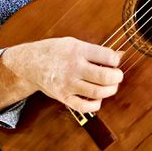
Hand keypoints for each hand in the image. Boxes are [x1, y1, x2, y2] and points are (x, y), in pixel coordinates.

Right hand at [7, 37, 123, 114]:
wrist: (31, 64)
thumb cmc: (54, 52)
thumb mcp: (74, 43)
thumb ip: (96, 51)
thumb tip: (120, 55)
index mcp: (77, 50)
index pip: (107, 56)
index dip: (116, 60)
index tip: (114, 61)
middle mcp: (73, 67)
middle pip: (105, 77)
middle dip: (117, 77)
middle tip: (116, 76)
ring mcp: (68, 84)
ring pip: (98, 92)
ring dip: (110, 90)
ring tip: (109, 86)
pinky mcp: (63, 97)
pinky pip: (85, 107)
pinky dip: (96, 104)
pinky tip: (97, 98)